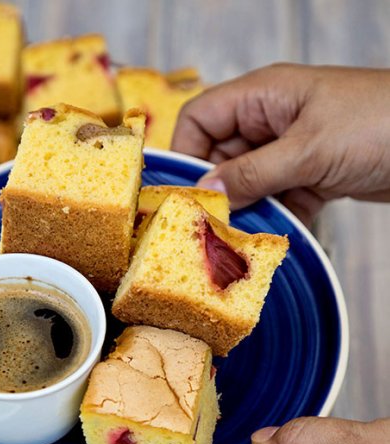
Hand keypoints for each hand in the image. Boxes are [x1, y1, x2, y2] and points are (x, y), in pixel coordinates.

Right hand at [172, 63, 389, 225]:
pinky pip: (275, 197)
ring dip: (247, 207)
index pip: (200, 119)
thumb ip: (253, 172)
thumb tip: (208, 191)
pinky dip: (275, 215)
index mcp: (262, 97)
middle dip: (218, 189)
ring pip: (246, 182)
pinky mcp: (307, 174)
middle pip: (220, 156)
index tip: (185, 192)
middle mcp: (269, 121)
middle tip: (214, 223)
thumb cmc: (381, 122)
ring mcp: (288, 149)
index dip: (185, 153)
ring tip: (245, 234)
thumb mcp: (309, 149)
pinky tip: (280, 231)